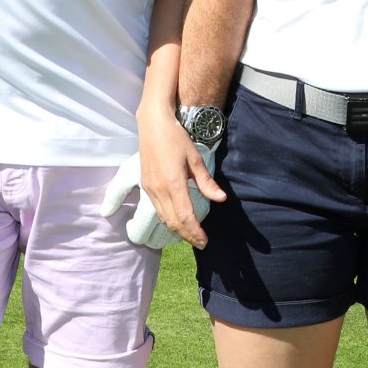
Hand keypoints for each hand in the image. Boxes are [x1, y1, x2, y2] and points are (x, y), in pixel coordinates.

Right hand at [100, 109, 224, 249]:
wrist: (153, 124)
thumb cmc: (176, 138)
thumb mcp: (195, 159)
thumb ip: (206, 182)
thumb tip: (221, 199)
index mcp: (173, 183)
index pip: (185, 216)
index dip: (195, 232)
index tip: (205, 241)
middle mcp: (159, 189)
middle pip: (173, 222)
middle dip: (187, 236)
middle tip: (201, 243)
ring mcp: (150, 188)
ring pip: (163, 218)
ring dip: (177, 230)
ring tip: (191, 236)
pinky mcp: (146, 186)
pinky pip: (156, 209)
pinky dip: (168, 219)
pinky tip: (177, 221)